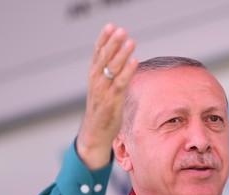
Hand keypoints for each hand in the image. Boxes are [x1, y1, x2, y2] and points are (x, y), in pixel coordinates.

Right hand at [76, 24, 137, 169]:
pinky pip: (120, 83)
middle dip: (113, 43)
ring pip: (112, 68)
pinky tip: (135, 61)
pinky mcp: (112, 102)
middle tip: (121, 30)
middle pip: (104, 57)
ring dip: (122, 54)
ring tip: (131, 41)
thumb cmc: (102, 112)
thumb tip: (121, 65)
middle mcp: (96, 82)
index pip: (97, 53)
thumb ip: (110, 78)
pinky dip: (127, 72)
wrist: (94, 134)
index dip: (104, 39)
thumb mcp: (103, 91)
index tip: (111, 26)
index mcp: (93, 77)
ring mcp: (103, 92)